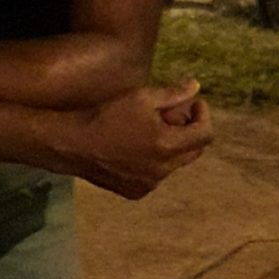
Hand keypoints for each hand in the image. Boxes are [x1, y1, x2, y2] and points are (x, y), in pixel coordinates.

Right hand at [64, 79, 211, 198]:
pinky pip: (154, 176)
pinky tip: (134, 148)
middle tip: (175, 115)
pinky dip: (153, 162)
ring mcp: (149, 184)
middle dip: (189, 131)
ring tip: (150, 130)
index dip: (203, 115)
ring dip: (170, 146)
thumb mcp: (141, 97)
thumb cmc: (107, 116)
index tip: (195, 103)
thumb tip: (195, 85)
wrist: (73, 143)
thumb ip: (173, 93)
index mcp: (168, 146)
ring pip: (173, 164)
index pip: (205, 134)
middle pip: (193, 151)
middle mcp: (163, 170)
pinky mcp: (135, 192)